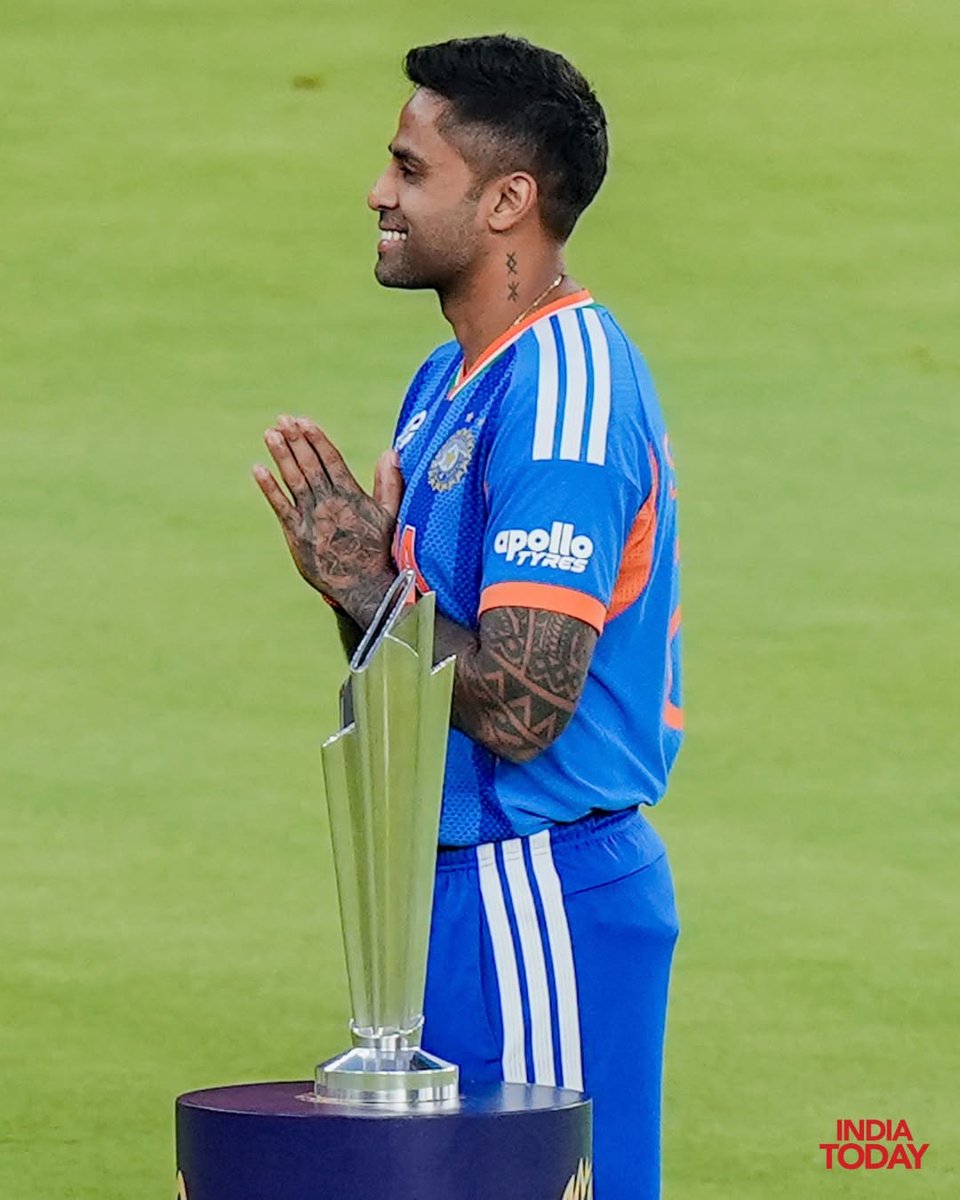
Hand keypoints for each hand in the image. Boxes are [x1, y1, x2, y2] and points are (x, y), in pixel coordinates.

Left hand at [253, 416, 402, 626]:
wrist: (363, 587)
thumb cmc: (378, 550)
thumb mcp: (390, 515)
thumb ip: (389, 482)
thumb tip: (390, 451)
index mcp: (351, 496)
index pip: (331, 460)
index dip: (316, 439)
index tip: (304, 421)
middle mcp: (329, 503)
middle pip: (310, 465)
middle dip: (296, 441)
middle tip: (283, 419)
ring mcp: (311, 519)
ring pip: (294, 480)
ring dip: (281, 456)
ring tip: (270, 433)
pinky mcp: (297, 535)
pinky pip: (280, 507)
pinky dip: (269, 488)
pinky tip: (258, 469)